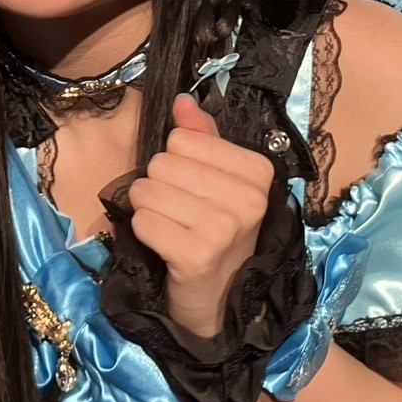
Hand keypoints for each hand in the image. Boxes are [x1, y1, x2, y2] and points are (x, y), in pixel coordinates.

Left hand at [128, 94, 274, 337]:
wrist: (220, 301)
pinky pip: (143, 222)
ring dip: (148, 210)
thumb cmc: (216, 234)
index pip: (182, 138)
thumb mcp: (218, 180)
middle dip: (159, 186)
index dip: (177, 162)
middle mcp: (248, 199)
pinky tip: (164, 247)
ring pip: (147, 190)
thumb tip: (182, 100)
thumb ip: (202, 137)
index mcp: (258, 172)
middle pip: (162, 162)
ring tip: (171, 228)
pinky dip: (144, 232)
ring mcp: (224, 229)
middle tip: (180, 213)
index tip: (196, 190)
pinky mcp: (197, 256)